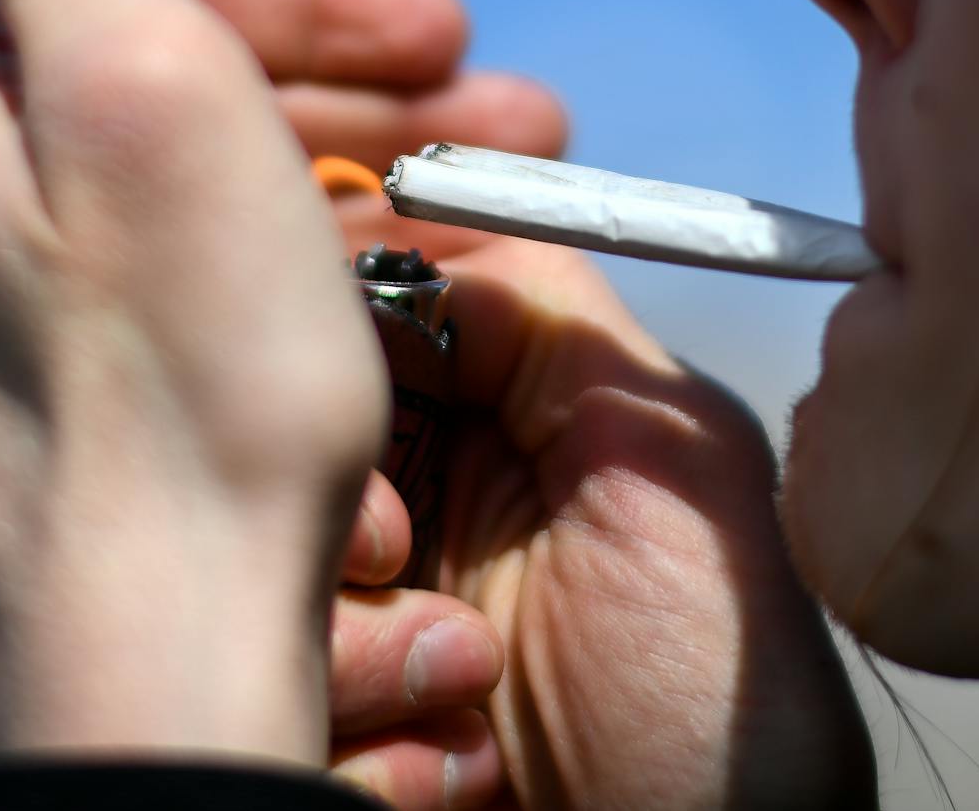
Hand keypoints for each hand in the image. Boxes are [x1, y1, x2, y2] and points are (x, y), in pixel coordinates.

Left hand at [0, 0, 555, 766]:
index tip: (451, 31)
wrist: (155, 677)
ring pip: (156, 188)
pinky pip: (137, 289)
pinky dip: (252, 276)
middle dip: (336, 95)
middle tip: (490, 123)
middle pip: (150, 88)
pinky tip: (348, 311)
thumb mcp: (134, 80)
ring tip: (458, 224)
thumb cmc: (184, 392)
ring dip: (316, 184)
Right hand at [321, 206, 879, 810]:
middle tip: (397, 550)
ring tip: (463, 692)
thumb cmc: (723, 714)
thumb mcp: (677, 474)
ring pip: (255, 571)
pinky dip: (353, 738)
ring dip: (351, 638)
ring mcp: (368, 629)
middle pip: (291, 440)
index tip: (336, 371)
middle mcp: (425, 511)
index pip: (371, 314)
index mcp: (505, 424)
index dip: (338, 328)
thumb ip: (555, 324)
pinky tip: (448, 776)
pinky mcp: (329, 730)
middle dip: (335, 499)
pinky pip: (266, 689)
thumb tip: (415, 224)